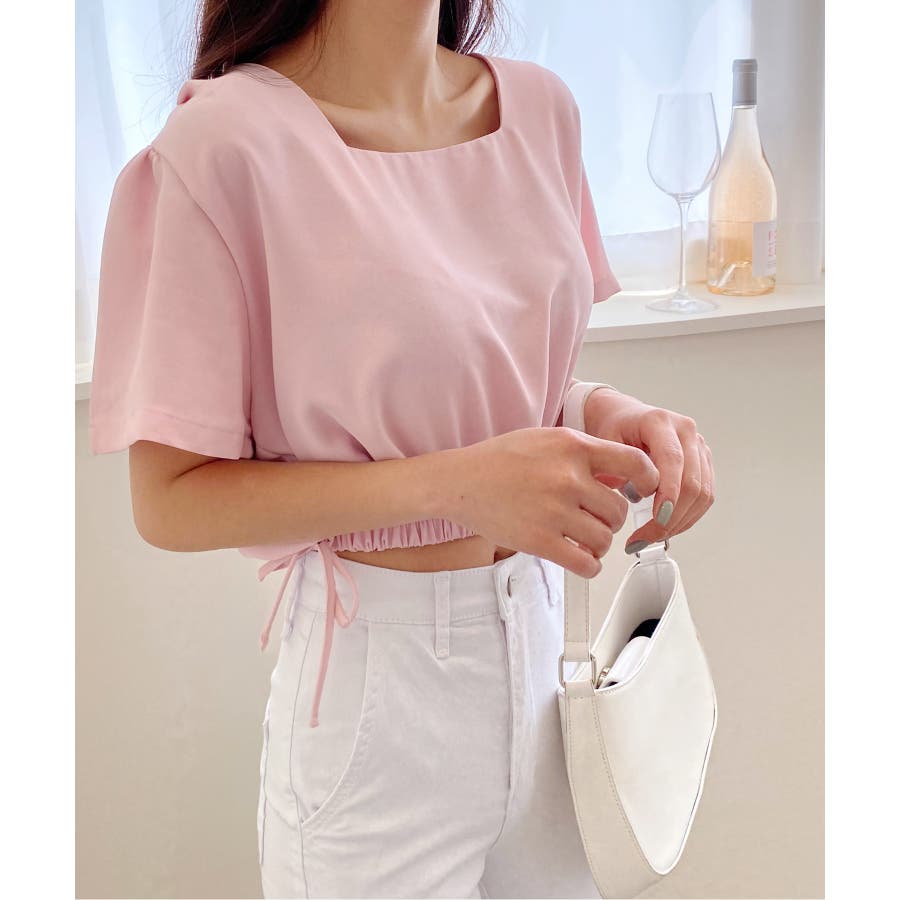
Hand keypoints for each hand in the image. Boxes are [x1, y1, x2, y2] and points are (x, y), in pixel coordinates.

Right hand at [441, 426, 658, 577]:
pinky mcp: (540, 541)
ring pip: (604, 538)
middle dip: (611, 519)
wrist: (460, 481)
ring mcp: (554, 511)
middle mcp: (567, 477)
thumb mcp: (546, 438)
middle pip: (618, 510)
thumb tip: (623, 473)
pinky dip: (590, 565)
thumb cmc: (500, 459)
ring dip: (599, 543)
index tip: (644, 490)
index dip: (648, 480)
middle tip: (596, 519)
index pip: (634, 463)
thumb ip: (583, 452)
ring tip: (585, 539)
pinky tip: (581, 558)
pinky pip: (585, 562)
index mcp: (572, 446)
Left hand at [583, 389, 715, 551]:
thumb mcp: (603, 442)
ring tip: (653, 536)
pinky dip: (687, 516)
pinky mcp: (703, 462)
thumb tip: (632, 496)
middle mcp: (685, 432)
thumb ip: (614, 467)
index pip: (672, 460)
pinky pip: (704, 496)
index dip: (669, 492)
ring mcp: (698, 447)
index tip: (658, 518)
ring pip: (703, 493)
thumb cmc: (613, 429)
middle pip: (692, 481)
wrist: (623, 417)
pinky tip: (666, 526)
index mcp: (659, 421)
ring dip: (681, 521)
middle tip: (647, 537)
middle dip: (672, 516)